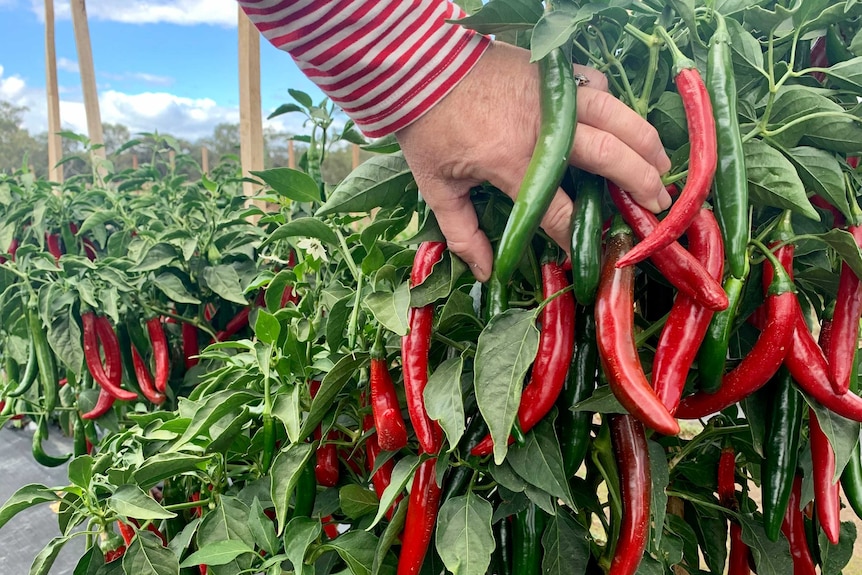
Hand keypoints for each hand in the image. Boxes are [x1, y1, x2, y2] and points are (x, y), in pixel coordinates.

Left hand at [395, 41, 671, 281]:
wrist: (419, 65)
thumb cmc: (427, 129)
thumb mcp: (437, 188)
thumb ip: (462, 234)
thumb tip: (484, 271)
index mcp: (514, 163)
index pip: (558, 211)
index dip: (574, 236)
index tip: (586, 251)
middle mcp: (544, 129)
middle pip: (607, 159)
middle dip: (638, 184)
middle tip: (660, 205)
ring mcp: (553, 96)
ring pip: (615, 116)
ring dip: (644, 141)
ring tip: (663, 164)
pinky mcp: (552, 74)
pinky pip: (596, 85)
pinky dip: (613, 103)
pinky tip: (622, 121)